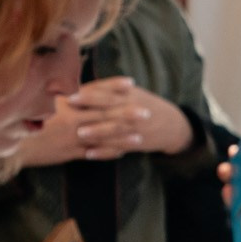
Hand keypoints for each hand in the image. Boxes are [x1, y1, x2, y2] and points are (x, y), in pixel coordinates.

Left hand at [58, 77, 193, 160]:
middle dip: (89, 106)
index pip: (108, 90)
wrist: (172, 125)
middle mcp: (132, 108)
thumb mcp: (132, 93)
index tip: (72, 91)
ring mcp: (134, 127)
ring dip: (97, 131)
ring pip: (114, 128)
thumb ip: (109, 90)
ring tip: (80, 133)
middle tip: (69, 107)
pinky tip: (89, 154)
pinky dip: (104, 152)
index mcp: (130, 94)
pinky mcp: (135, 143)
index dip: (90, 91)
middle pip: (109, 106)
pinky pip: (118, 148)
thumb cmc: (145, 106)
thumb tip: (80, 87)